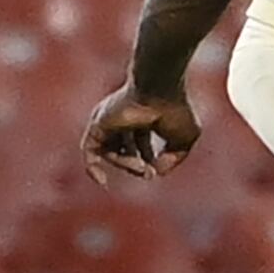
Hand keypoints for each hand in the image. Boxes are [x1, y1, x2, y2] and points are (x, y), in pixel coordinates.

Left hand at [81, 82, 201, 184]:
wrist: (159, 90)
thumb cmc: (176, 110)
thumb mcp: (184, 140)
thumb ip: (172, 159)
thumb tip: (155, 173)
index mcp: (143, 118)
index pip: (139, 144)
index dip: (148, 160)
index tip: (157, 169)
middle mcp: (122, 119)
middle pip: (122, 150)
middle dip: (136, 165)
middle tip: (148, 172)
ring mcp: (108, 121)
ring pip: (110, 152)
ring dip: (126, 165)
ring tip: (142, 168)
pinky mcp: (97, 124)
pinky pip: (89, 151)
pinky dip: (93, 168)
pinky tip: (102, 182)